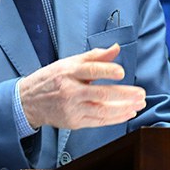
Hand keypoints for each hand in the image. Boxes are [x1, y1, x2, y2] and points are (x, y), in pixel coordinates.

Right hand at [18, 43, 146, 129]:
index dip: (107, 70)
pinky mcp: (74, 122)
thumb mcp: (70, 62)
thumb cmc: (52, 79)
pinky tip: (127, 113)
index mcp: (69, 71)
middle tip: (140, 93)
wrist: (29, 101)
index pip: (90, 70)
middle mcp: (70, 90)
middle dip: (124, 94)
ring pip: (102, 110)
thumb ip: (95, 56)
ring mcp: (72, 108)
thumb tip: (116, 48)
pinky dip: (115, 118)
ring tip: (138, 104)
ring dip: (124, 108)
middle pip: (100, 93)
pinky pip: (98, 121)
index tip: (122, 72)